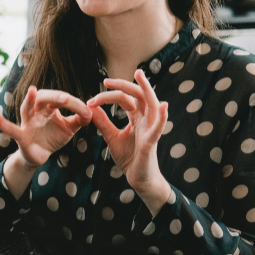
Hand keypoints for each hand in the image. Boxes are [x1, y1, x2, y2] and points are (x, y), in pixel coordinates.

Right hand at [0, 86, 91, 169]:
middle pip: (43, 97)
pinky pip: (11, 129)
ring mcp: (27, 122)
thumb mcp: (69, 128)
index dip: (74, 104)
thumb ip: (80, 119)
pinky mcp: (21, 136)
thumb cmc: (53, 137)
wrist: (40, 156)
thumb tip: (92, 111)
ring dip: (29, 100)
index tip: (87, 112)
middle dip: (54, 97)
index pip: (61, 100)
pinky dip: (3, 124)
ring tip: (31, 91)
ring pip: (26, 108)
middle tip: (66, 99)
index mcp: (49, 107)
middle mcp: (36, 111)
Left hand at [87, 69, 170, 215]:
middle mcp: (145, 120)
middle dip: (124, 85)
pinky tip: (163, 106)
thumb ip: (103, 122)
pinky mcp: (152, 142)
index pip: (125, 99)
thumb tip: (90, 107)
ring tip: (140, 76)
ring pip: (152, 104)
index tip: (91, 99)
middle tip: (106, 81)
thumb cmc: (129, 157)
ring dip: (146, 89)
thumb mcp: (111, 137)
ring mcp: (150, 129)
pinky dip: (162, 117)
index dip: (109, 95)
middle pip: (138, 95)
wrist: (138, 178)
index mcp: (136, 118)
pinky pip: (159, 128)